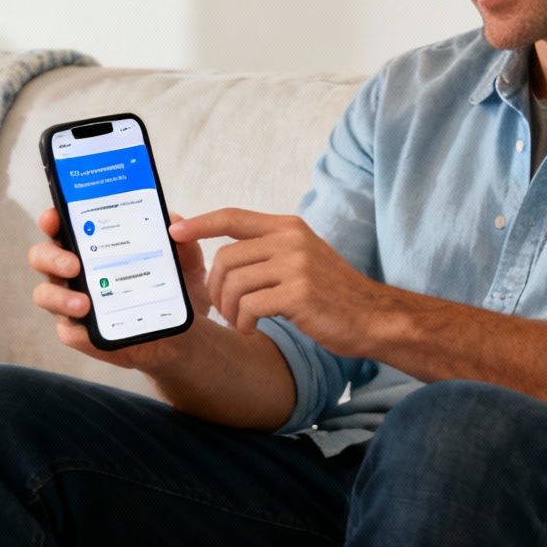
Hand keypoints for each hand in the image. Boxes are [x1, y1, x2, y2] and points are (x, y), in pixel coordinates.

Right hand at [29, 207, 211, 373]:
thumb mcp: (187, 263)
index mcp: (92, 246)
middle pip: (42, 257)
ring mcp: (74, 303)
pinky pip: (66, 331)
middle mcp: (75, 272)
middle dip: (51, 257)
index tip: (54, 216)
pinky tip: (88, 323)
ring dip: (58, 296)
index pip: (61, 227)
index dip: (51, 219)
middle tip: (74, 264)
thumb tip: (172, 221)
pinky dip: (73, 327)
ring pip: (45, 294)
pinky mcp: (82, 334)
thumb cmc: (176, 289)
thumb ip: (182, 242)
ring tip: (84, 304)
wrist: (186, 335)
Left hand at [172, 208, 378, 356]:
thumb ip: (266, 250)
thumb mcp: (300, 258)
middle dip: (215, 288)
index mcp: (287, 227)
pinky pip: (249, 306)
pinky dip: (243, 322)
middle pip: (226, 257)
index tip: (174, 232)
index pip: (232, 217)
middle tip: (222, 309)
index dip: (199, 223)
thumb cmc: (330, 294)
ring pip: (234, 283)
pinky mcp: (298, 294)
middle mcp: (291, 240)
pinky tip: (252, 329)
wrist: (373, 317)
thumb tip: (222, 251)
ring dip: (228, 309)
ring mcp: (296, 265)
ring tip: (239, 321)